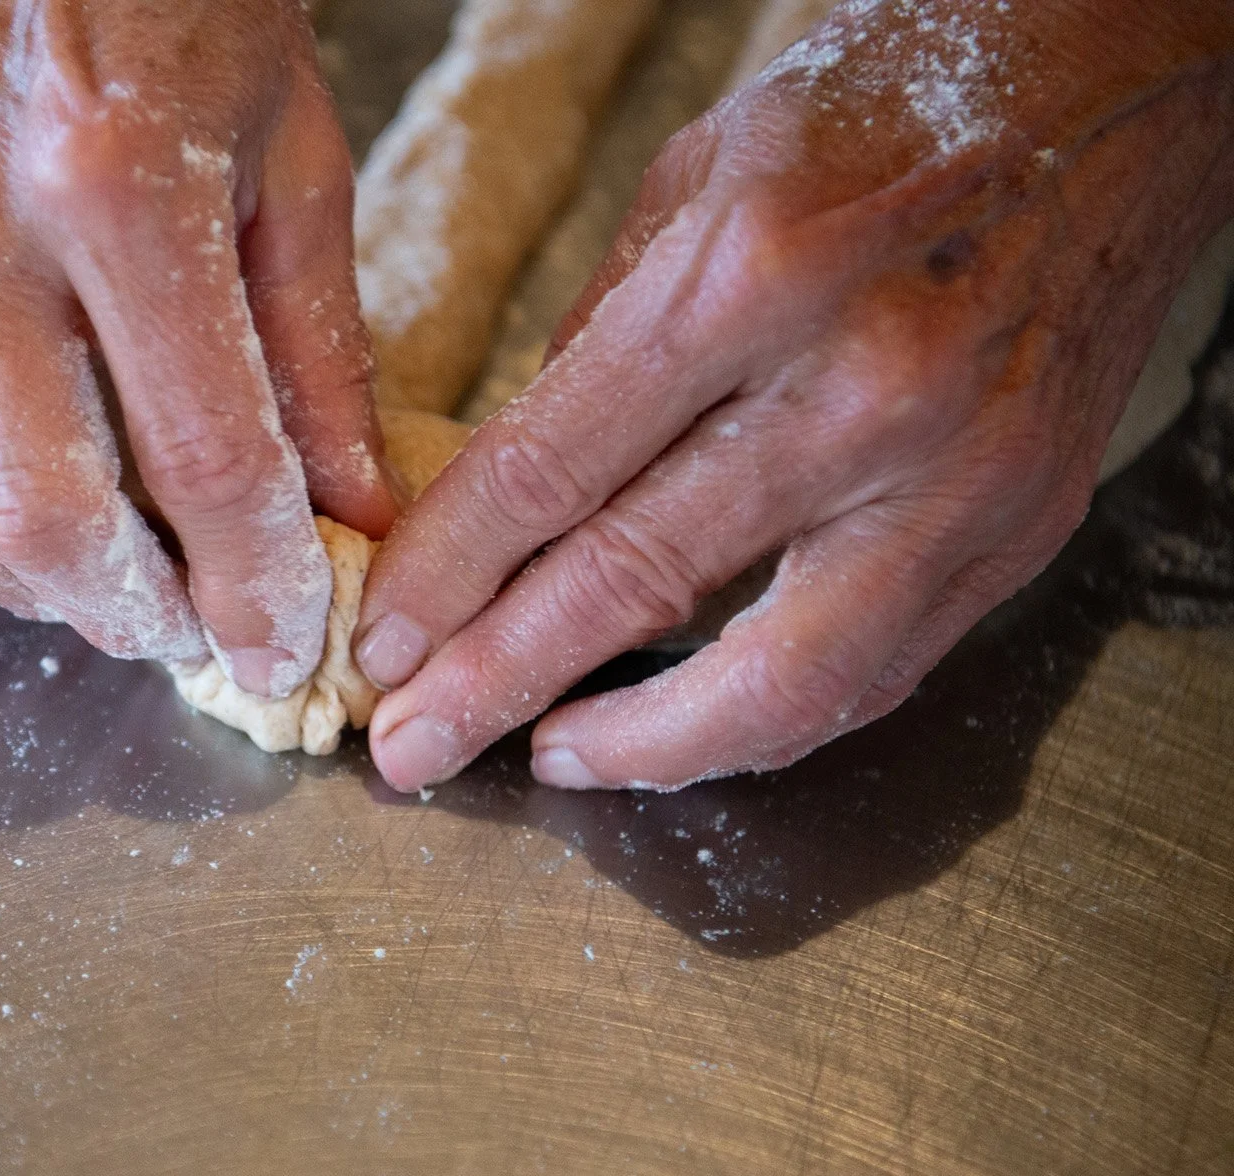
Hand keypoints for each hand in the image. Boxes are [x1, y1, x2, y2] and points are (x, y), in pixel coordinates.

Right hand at [0, 0, 396, 697]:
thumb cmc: (196, 22)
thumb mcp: (301, 170)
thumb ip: (321, 359)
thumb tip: (347, 519)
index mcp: (120, 187)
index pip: (197, 453)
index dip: (252, 581)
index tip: (284, 645)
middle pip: (38, 511)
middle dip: (134, 613)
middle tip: (196, 629)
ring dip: (31, 591)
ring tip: (113, 585)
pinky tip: (13, 530)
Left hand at [354, 0, 1233, 791]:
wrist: (1111, 92)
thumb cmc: (884, 115)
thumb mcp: (694, 180)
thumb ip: (598, 344)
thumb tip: (514, 497)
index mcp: (750, 276)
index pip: (549, 473)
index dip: (448, 580)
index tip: (385, 644)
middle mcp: (861, 387)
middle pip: (636, 586)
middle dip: (499, 687)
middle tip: (414, 748)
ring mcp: (957, 472)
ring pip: (776, 680)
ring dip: (642, 748)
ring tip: (549, 762)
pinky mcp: (1018, 524)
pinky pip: (875, 670)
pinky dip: (766, 723)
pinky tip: (685, 731)